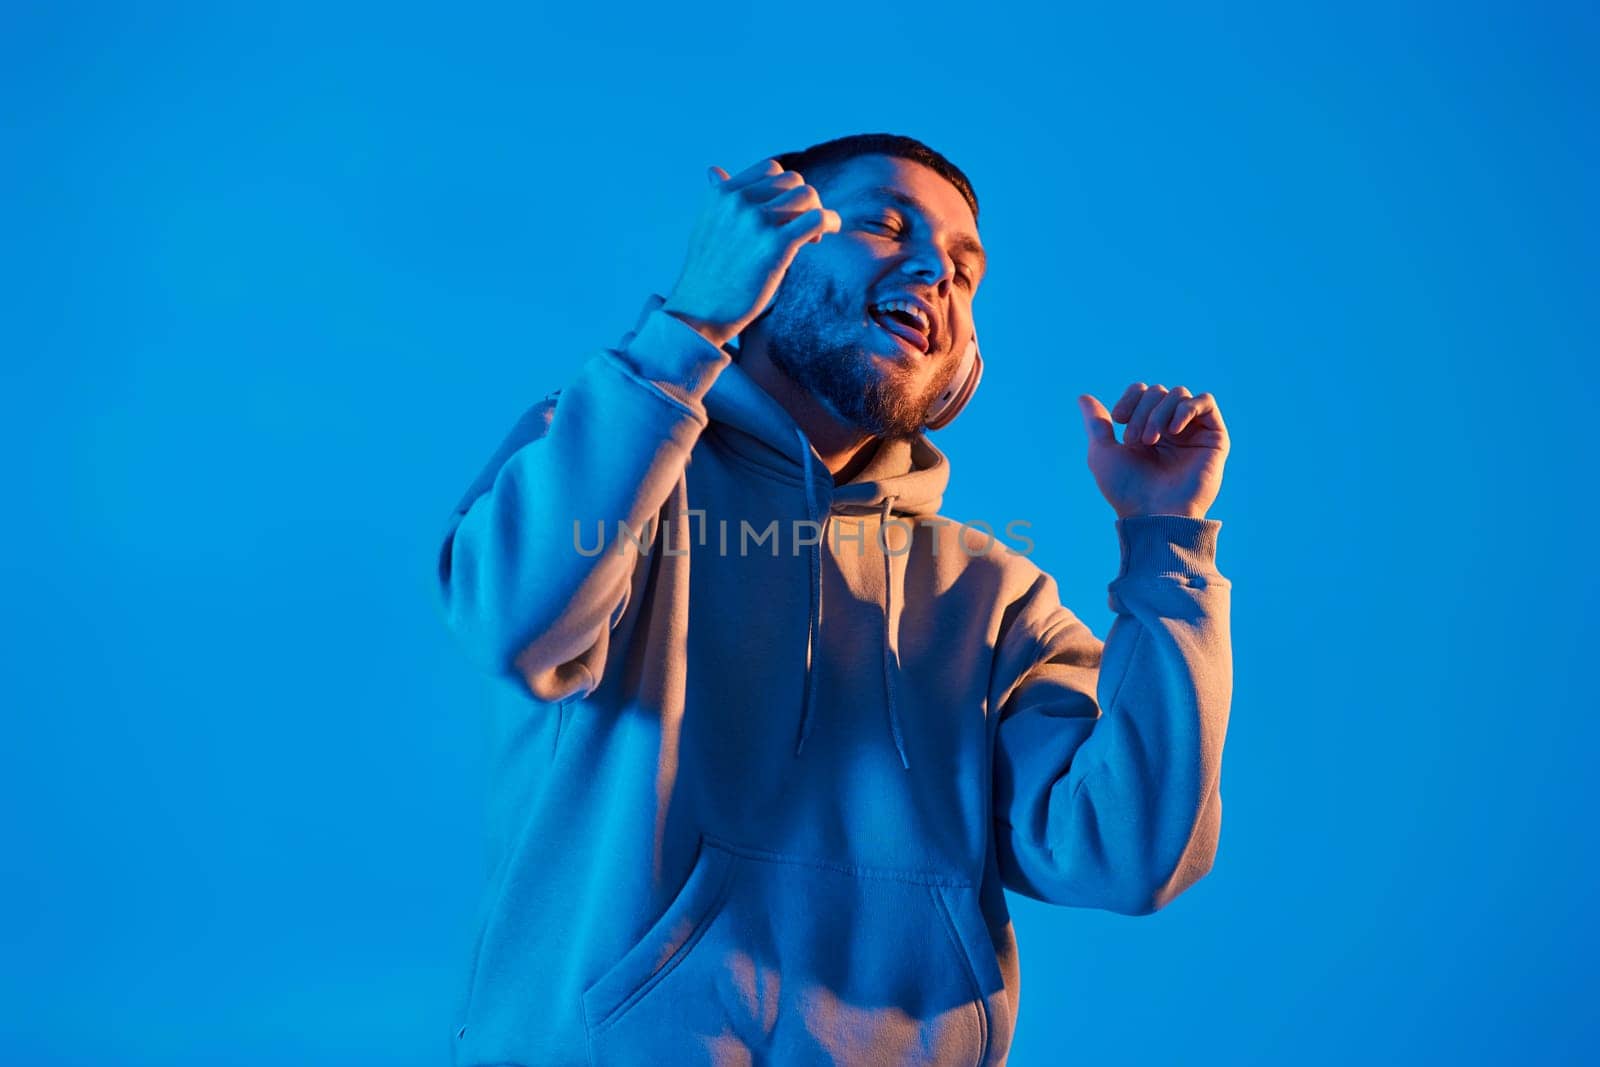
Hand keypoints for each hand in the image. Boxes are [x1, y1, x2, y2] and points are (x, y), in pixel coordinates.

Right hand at [662, 158, 841, 348]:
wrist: (699, 312)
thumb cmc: (707, 273)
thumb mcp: (706, 225)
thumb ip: (718, 199)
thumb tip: (715, 171)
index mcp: (722, 194)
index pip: (770, 169)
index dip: (784, 189)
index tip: (785, 213)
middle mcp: (738, 202)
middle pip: (792, 181)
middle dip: (802, 202)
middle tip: (800, 230)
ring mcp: (756, 221)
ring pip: (807, 195)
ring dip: (816, 212)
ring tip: (811, 238)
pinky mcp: (775, 245)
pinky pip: (817, 218)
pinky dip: (830, 222)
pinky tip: (827, 234)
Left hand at [1076, 383, 1229, 518]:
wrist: (1154, 514)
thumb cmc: (1127, 490)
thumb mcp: (1103, 453)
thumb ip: (1096, 423)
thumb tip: (1083, 397)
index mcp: (1146, 429)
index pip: (1142, 391)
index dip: (1129, 398)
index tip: (1117, 419)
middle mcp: (1170, 428)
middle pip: (1158, 391)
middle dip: (1143, 410)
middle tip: (1136, 440)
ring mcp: (1192, 432)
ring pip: (1179, 394)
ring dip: (1159, 412)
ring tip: (1151, 440)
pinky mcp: (1214, 438)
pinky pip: (1205, 402)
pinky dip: (1186, 408)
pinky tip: (1173, 430)